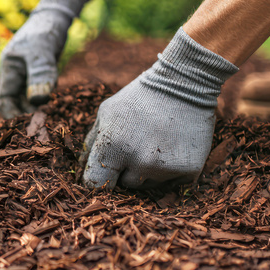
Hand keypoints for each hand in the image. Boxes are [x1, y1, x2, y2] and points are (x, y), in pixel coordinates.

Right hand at [0, 0, 95, 118]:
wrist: (58, 15)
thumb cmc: (46, 29)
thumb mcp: (42, 51)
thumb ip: (40, 73)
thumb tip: (39, 100)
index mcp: (9, 69)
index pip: (3, 100)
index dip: (12, 115)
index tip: (27, 125)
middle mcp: (16, 74)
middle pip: (16, 103)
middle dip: (27, 116)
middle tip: (43, 127)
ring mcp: (29, 75)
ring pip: (30, 100)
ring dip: (40, 110)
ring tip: (52, 119)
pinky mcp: (42, 75)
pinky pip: (42, 94)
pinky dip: (48, 102)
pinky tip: (58, 108)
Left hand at [80, 29, 237, 188]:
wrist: (184, 84)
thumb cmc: (139, 98)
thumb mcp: (107, 112)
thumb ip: (91, 143)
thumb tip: (81, 169)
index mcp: (113, 146)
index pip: (95, 184)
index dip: (98, 180)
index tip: (105, 174)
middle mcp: (139, 161)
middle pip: (125, 185)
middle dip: (127, 170)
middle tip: (139, 143)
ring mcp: (165, 168)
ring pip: (148, 185)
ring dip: (149, 170)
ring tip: (157, 142)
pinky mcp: (188, 171)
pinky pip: (171, 185)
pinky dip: (171, 171)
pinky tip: (173, 147)